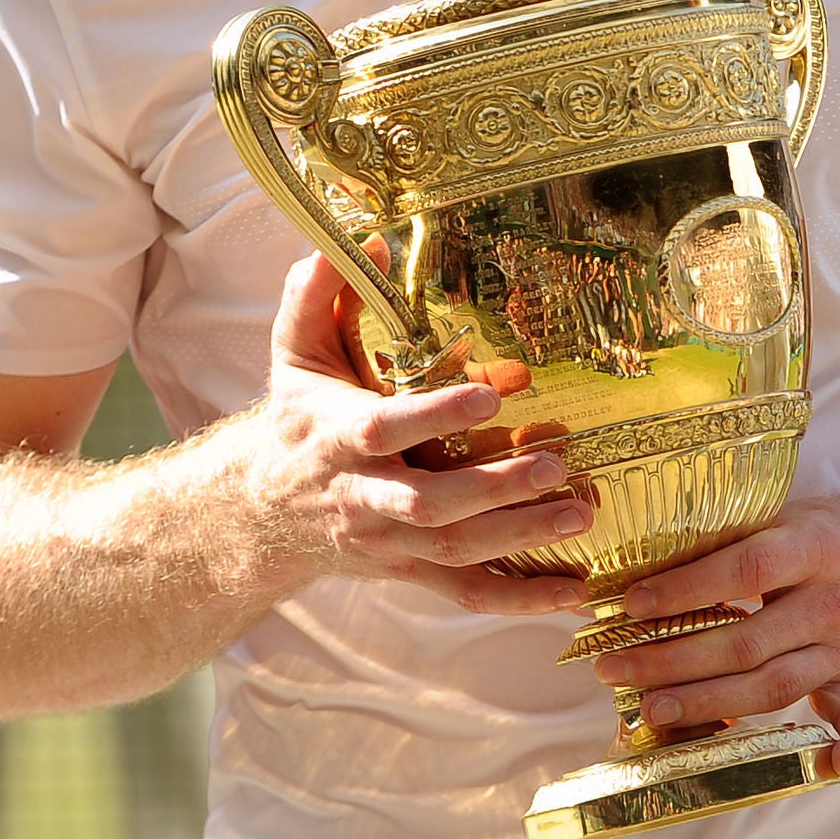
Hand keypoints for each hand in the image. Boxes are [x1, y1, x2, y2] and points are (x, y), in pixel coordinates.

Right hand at [232, 254, 592, 613]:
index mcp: (338, 438)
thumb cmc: (294, 420)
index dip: (437, 415)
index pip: (388, 430)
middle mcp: (363, 497)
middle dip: (494, 489)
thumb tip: (363, 239)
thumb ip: (320, 294)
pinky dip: (521, 599)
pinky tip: (576, 591)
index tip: (494, 394)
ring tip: (582, 514)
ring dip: (521, 537)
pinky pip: (467, 593)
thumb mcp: (294, 353)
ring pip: (455, 551)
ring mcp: (388, 542)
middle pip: (429, 504)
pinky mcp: (409, 571)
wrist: (257, 513)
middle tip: (558, 466)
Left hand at [587, 492, 839, 775]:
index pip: (745, 568)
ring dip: (711, 702)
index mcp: (815, 547)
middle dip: (673, 660)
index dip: (687, 589)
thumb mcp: (787, 515)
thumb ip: (731, 537)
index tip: (633, 605)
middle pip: (747, 640)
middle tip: (614, 668)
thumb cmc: (833, 533)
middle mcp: (833, 601)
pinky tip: (837, 765)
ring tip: (652, 708)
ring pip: (775, 684)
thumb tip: (643, 562)